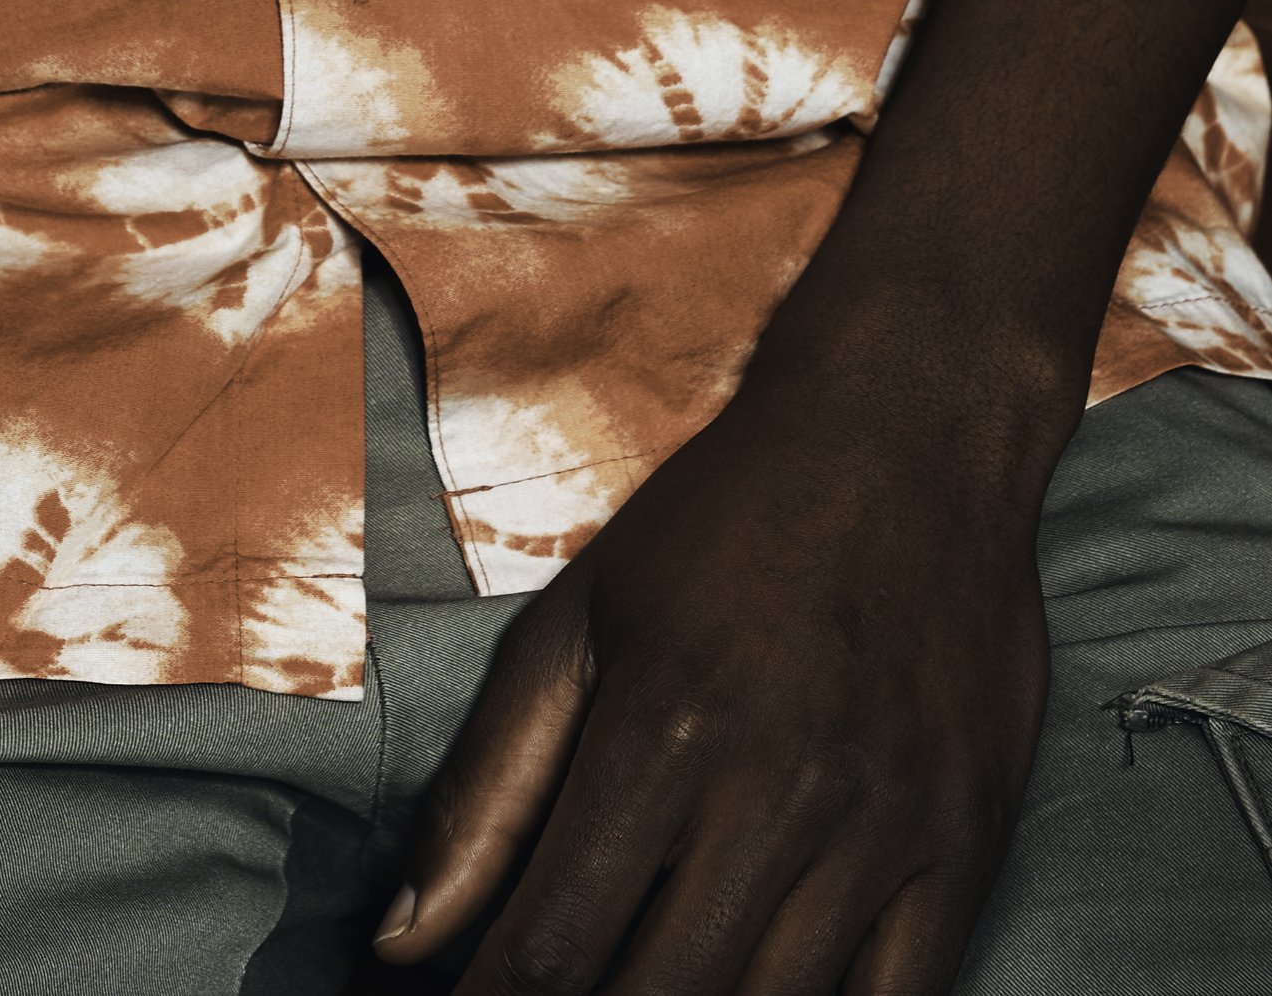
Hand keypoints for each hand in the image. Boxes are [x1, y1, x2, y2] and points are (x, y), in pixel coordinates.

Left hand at [374, 360, 1052, 994]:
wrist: (905, 429)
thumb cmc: (724, 520)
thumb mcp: (578, 620)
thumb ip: (490, 788)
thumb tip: (401, 942)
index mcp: (661, 729)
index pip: (553, 950)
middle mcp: (777, 789)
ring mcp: (886, 825)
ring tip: (654, 982)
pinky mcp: (968, 842)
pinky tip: (764, 995)